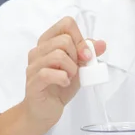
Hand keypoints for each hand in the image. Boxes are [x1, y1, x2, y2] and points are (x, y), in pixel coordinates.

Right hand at [23, 16, 105, 130]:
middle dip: (76, 56)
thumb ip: (87, 53)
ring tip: (69, 77)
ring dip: (71, 69)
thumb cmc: (60, 86)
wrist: (45, 110)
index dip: (80, 38)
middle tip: (75, 70)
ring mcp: (33, 66)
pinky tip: (64, 83)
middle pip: (64, 40)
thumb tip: (101, 43)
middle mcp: (38, 51)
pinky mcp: (33, 82)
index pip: (66, 24)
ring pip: (58, 55)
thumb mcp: (78, 67)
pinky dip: (63, 78)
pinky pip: (49, 73)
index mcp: (48, 42)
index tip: (84, 54)